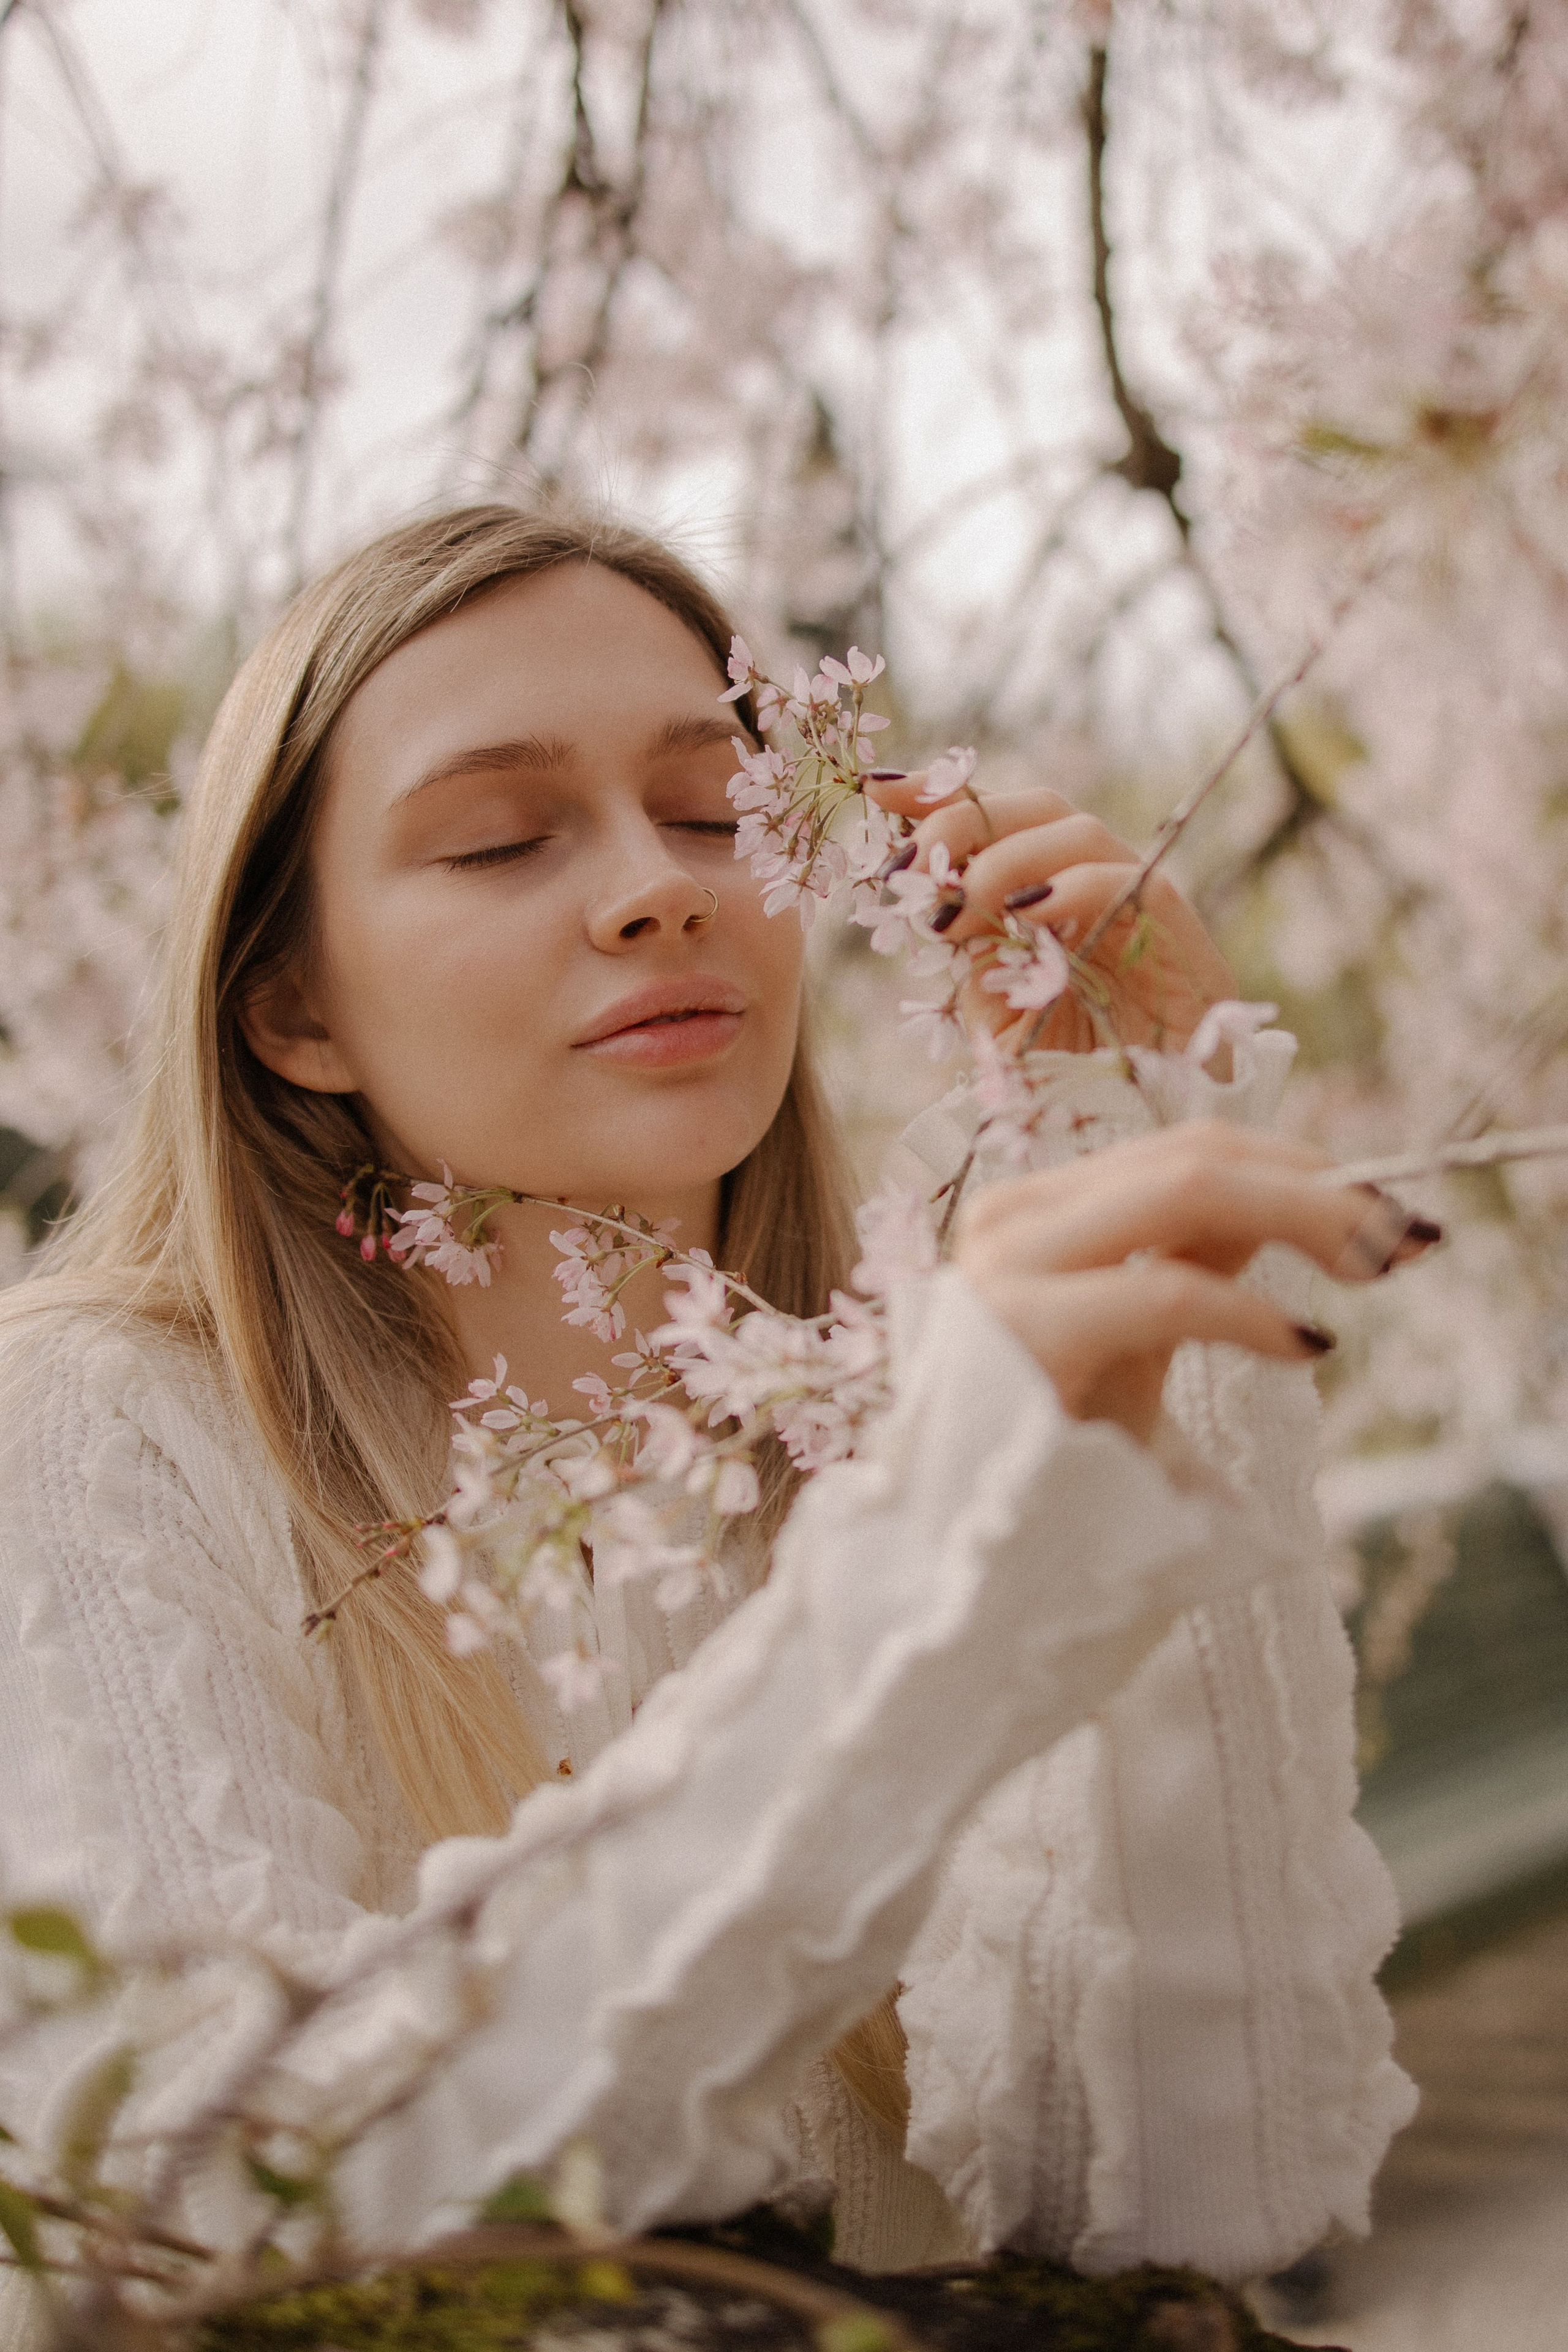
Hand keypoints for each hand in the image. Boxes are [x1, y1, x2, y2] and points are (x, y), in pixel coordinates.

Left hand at [866, 774, 1232, 1053]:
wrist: (1144, 1134)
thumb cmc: (1070, 1076)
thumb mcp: (997, 1004)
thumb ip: (973, 943)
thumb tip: (927, 888)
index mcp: (1055, 893)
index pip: (1003, 819)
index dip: (944, 797)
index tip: (881, 793)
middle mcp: (1100, 885)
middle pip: (1040, 809)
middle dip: (965, 822)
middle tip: (911, 868)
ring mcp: (1142, 906)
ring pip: (1081, 834)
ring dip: (1006, 859)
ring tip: (956, 906)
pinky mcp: (1179, 939)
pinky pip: (1128, 885)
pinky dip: (1069, 888)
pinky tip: (1022, 914)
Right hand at [954, 1122, 1439, 1442]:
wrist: (961, 1569)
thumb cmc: (1048, 1464)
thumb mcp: (1138, 1344)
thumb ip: (1192, 1260)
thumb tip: (1287, 1195)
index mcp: (1035, 1212)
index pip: (1183, 1150)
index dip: (1297, 1165)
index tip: (1381, 1210)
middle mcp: (1012, 1219)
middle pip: (1194, 1156)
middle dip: (1318, 1185)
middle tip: (1404, 1234)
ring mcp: (1007, 1267)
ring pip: (1184, 1190)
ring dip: (1304, 1215)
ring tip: (1376, 1261)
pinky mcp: (1020, 1330)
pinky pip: (1166, 1291)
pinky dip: (1251, 1312)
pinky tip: (1306, 1344)